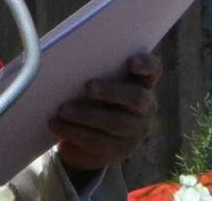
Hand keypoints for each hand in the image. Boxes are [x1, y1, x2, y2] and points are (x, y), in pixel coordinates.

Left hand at [50, 54, 161, 172]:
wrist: (89, 136)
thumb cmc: (93, 98)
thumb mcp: (98, 83)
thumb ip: (94, 71)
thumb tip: (69, 61)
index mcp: (143, 83)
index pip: (154, 69)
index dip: (145, 65)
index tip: (129, 62)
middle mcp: (146, 107)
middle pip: (136, 97)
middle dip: (112, 91)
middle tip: (88, 87)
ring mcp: (135, 132)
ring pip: (115, 123)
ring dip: (86, 115)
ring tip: (63, 110)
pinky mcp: (119, 152)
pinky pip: (98, 142)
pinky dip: (74, 132)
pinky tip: (57, 126)